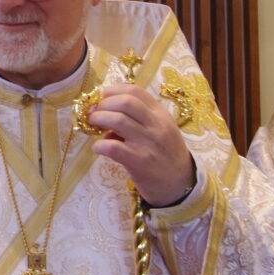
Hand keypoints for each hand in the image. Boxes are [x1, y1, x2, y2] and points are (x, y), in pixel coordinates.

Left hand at [85, 82, 195, 206]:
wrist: (180, 184)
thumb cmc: (166, 155)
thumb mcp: (160, 130)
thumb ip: (139, 119)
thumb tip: (106, 115)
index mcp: (160, 114)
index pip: (135, 91)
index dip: (113, 90)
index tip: (102, 96)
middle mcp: (156, 125)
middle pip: (125, 102)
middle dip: (104, 103)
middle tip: (95, 112)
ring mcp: (148, 143)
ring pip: (118, 120)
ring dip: (99, 119)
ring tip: (93, 125)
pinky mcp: (139, 161)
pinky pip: (113, 147)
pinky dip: (100, 145)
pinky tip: (98, 148)